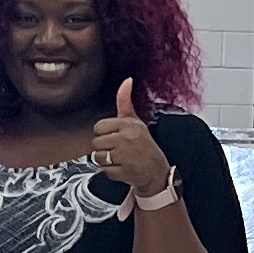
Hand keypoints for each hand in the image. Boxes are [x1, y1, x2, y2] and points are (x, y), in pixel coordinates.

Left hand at [92, 78, 171, 201]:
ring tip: (119, 159)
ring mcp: (125, 156)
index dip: (104, 134)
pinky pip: (106, 170)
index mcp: (128, 124)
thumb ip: (125, 102)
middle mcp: (126, 138)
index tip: (114, 137)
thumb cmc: (144, 145)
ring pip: (98, 157)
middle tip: (118, 149)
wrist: (157, 171)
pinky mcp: (124, 171)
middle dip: (104, 148)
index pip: (99, 127)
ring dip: (106, 161)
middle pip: (96, 142)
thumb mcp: (136, 121)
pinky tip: (122, 168)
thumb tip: (127, 80)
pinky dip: (112, 172)